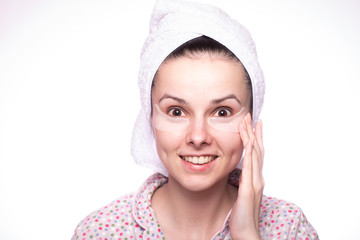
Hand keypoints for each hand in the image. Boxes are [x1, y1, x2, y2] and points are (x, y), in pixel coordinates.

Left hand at [229, 113, 263, 239]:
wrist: (247, 232)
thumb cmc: (243, 215)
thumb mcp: (242, 194)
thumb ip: (244, 183)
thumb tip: (241, 175)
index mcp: (255, 179)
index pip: (256, 154)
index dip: (255, 138)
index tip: (252, 124)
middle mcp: (258, 178)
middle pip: (258, 149)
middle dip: (254, 132)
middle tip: (251, 116)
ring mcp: (255, 182)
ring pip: (255, 154)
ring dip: (251, 137)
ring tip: (247, 122)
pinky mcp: (249, 189)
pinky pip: (250, 167)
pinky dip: (251, 153)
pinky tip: (250, 142)